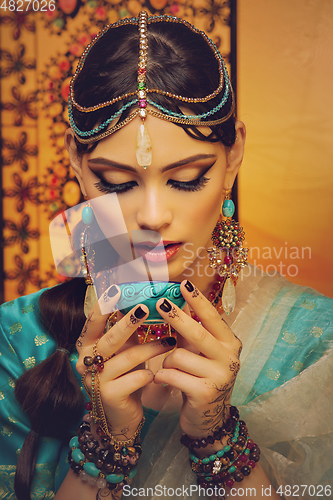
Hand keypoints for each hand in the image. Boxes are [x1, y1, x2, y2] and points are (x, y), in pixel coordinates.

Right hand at [75, 284, 175, 436]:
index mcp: (88, 345)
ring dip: (151, 348)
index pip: (92, 321)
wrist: (121, 416)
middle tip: (145, 308)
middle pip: (109, 338)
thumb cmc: (125, 374)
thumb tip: (147, 297)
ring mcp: (96, 380)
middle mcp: (87, 361)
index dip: (104, 306)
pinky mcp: (109, 396)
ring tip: (170, 341)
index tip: (117, 290)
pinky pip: (135, 379)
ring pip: (127, 358)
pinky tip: (158, 374)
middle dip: (128, 323)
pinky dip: (149, 374)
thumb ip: (131, 327)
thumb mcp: (126, 348)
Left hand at [154, 280, 241, 438]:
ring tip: (169, 369)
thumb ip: (193, 328)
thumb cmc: (200, 376)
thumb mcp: (200, 351)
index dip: (197, 300)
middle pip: (197, 332)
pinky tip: (163, 381)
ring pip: (179, 355)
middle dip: (176, 316)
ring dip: (166, 361)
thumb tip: (178, 299)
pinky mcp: (205, 392)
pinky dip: (162, 376)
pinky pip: (173, 375)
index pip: (212, 317)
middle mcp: (229, 357)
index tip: (183, 284)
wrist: (208, 418)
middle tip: (160, 302)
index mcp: (229, 343)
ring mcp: (220, 375)